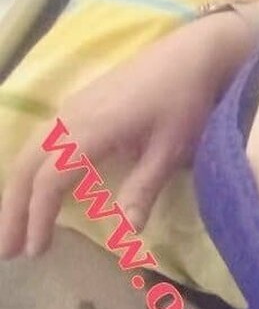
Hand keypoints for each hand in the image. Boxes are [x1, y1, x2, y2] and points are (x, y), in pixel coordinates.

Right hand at [0, 11, 255, 258]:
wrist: (190, 56)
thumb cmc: (185, 103)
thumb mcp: (170, 150)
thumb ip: (144, 188)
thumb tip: (126, 230)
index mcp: (91, 130)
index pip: (50, 179)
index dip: (39, 216)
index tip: (36, 250)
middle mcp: (70, 117)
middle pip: (27, 167)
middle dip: (13, 209)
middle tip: (6, 252)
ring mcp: (70, 109)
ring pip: (28, 153)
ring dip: (15, 192)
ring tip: (11, 229)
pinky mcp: (77, 107)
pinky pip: (39, 142)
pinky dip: (27, 171)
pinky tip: (29, 192)